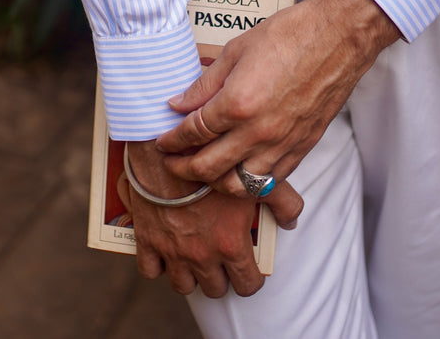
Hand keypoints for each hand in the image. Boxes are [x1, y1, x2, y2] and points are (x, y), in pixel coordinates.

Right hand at [127, 140, 302, 297]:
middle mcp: (202, 255)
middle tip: (220, 258)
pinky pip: (150, 271)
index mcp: (230, 244)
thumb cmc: (213, 162)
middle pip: (214, 289)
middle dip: (220, 276)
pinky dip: (158, 265)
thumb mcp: (253, 179)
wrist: (168, 148)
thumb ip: (282, 202)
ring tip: (194, 256)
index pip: (247, 285)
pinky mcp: (147, 241)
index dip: (250, 279)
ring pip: (183, 286)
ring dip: (190, 275)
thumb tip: (292, 221)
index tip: (247, 268)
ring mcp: (172, 251)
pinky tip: (166, 250)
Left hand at [156, 0, 400, 195]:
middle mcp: (258, 131)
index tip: (163, 142)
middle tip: (173, 161)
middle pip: (208, 166)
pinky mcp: (301, 148)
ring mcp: (281, 144)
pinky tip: (239, 170)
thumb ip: (204, 84)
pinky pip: (270, 181)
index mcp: (237, 103)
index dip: (172, 140)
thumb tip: (179, 104)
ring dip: (213, 181)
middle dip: (182, 168)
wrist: (337, 37)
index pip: (192, 132)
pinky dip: (249, 182)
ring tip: (204, 170)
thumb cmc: (290, 36)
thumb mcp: (236, 51)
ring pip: (238, 184)